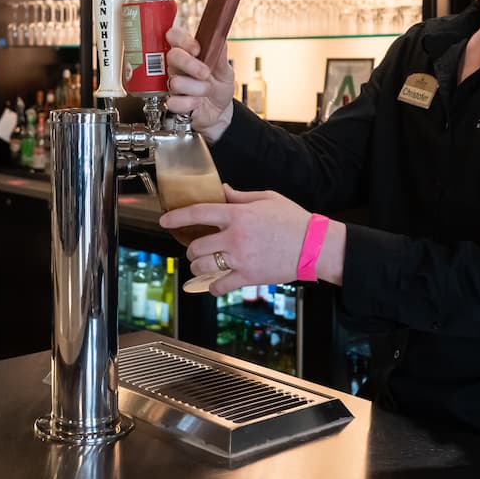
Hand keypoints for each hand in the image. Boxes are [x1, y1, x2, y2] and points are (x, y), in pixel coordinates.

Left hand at [159, 184, 309, 295]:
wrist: (315, 245)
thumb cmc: (295, 220)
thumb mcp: (267, 199)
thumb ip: (240, 197)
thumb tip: (223, 191)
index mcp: (238, 215)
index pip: (198, 213)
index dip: (176, 217)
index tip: (164, 220)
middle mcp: (235, 237)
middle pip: (196, 245)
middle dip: (191, 249)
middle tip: (195, 249)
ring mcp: (240, 259)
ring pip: (203, 266)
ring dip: (197, 267)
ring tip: (201, 265)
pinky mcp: (249, 277)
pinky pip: (221, 286)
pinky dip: (213, 287)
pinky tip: (214, 284)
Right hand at [165, 26, 234, 142]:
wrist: (221, 111)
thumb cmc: (219, 87)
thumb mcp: (225, 71)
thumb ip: (221, 56)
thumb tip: (221, 40)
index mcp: (189, 53)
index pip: (175, 36)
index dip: (182, 40)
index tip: (197, 49)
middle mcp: (178, 67)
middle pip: (172, 56)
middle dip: (190, 64)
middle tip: (205, 73)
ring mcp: (174, 84)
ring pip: (175, 81)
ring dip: (197, 88)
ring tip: (207, 91)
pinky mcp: (174, 102)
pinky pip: (174, 102)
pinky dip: (189, 103)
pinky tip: (197, 103)